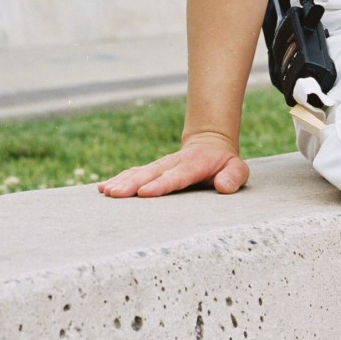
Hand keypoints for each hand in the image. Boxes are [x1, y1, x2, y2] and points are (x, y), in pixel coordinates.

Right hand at [99, 134, 248, 199]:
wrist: (210, 145)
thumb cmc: (225, 163)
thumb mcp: (237, 169)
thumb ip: (233, 177)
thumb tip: (223, 187)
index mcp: (194, 165)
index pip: (177, 177)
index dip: (161, 185)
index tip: (145, 193)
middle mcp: (173, 164)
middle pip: (151, 175)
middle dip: (132, 184)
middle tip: (115, 194)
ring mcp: (161, 166)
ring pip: (139, 173)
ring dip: (122, 182)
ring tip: (106, 192)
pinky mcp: (153, 169)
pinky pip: (134, 173)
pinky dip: (118, 179)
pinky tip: (103, 188)